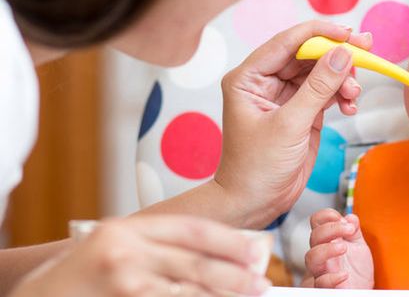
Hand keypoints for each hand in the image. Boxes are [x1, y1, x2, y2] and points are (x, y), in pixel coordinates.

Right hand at [10, 215, 269, 296]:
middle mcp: (126, 252)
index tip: (257, 252)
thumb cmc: (81, 274)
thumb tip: (216, 253)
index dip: (230, 242)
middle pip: (196, 264)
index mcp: (130, 229)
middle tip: (261, 283)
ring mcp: (124, 282)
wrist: (37, 296)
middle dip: (235, 276)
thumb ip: (160, 245)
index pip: (194, 230)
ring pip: (188, 292)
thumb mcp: (117, 246)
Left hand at [215, 21, 370, 227]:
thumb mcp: (289, 125)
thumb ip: (318, 88)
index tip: (347, 33)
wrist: (256, 203)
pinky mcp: (303, 110)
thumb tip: (342, 54)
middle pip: (307, 54)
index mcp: (249, 77)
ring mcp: (285, 96)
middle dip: (337, 54)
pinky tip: (350, 105)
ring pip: (321, 71)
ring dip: (343, 78)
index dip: (319, 34)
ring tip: (354, 95)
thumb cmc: (257, 168)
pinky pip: (327, 91)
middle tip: (366, 48)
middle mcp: (265, 81)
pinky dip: (342, 95)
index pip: (287, 42)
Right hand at [303, 208, 373, 288]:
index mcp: (328, 241)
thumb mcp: (359, 247)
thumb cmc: (357, 272)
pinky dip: (331, 278)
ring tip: (344, 248)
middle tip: (349, 229)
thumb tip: (350, 217)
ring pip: (311, 258)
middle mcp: (322, 255)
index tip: (341, 218)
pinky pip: (320, 283)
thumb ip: (354, 231)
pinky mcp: (325, 288)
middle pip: (314, 237)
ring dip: (327, 249)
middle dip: (331, 229)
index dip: (326, 216)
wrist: (362, 292)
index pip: (317, 222)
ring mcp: (322, 271)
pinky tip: (344, 274)